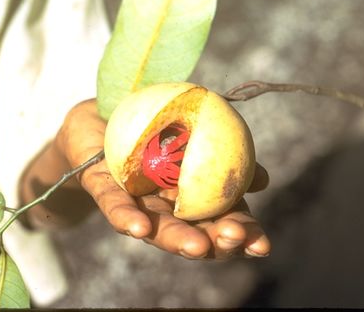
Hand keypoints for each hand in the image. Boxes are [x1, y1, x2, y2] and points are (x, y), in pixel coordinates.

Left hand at [44, 99, 269, 258]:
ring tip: (195, 247)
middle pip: (192, 232)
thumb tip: (263, 179)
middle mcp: (164, 207)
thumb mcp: (196, 129)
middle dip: (214, 243)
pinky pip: (114, 204)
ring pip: (156, 227)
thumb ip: (227, 152)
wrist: (100, 116)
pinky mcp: (102, 189)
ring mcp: (134, 201)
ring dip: (175, 239)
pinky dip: (126, 217)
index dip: (241, 236)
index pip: (221, 220)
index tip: (263, 246)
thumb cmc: (154, 122)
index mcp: (190, 195)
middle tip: (233, 239)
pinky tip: (139, 228)